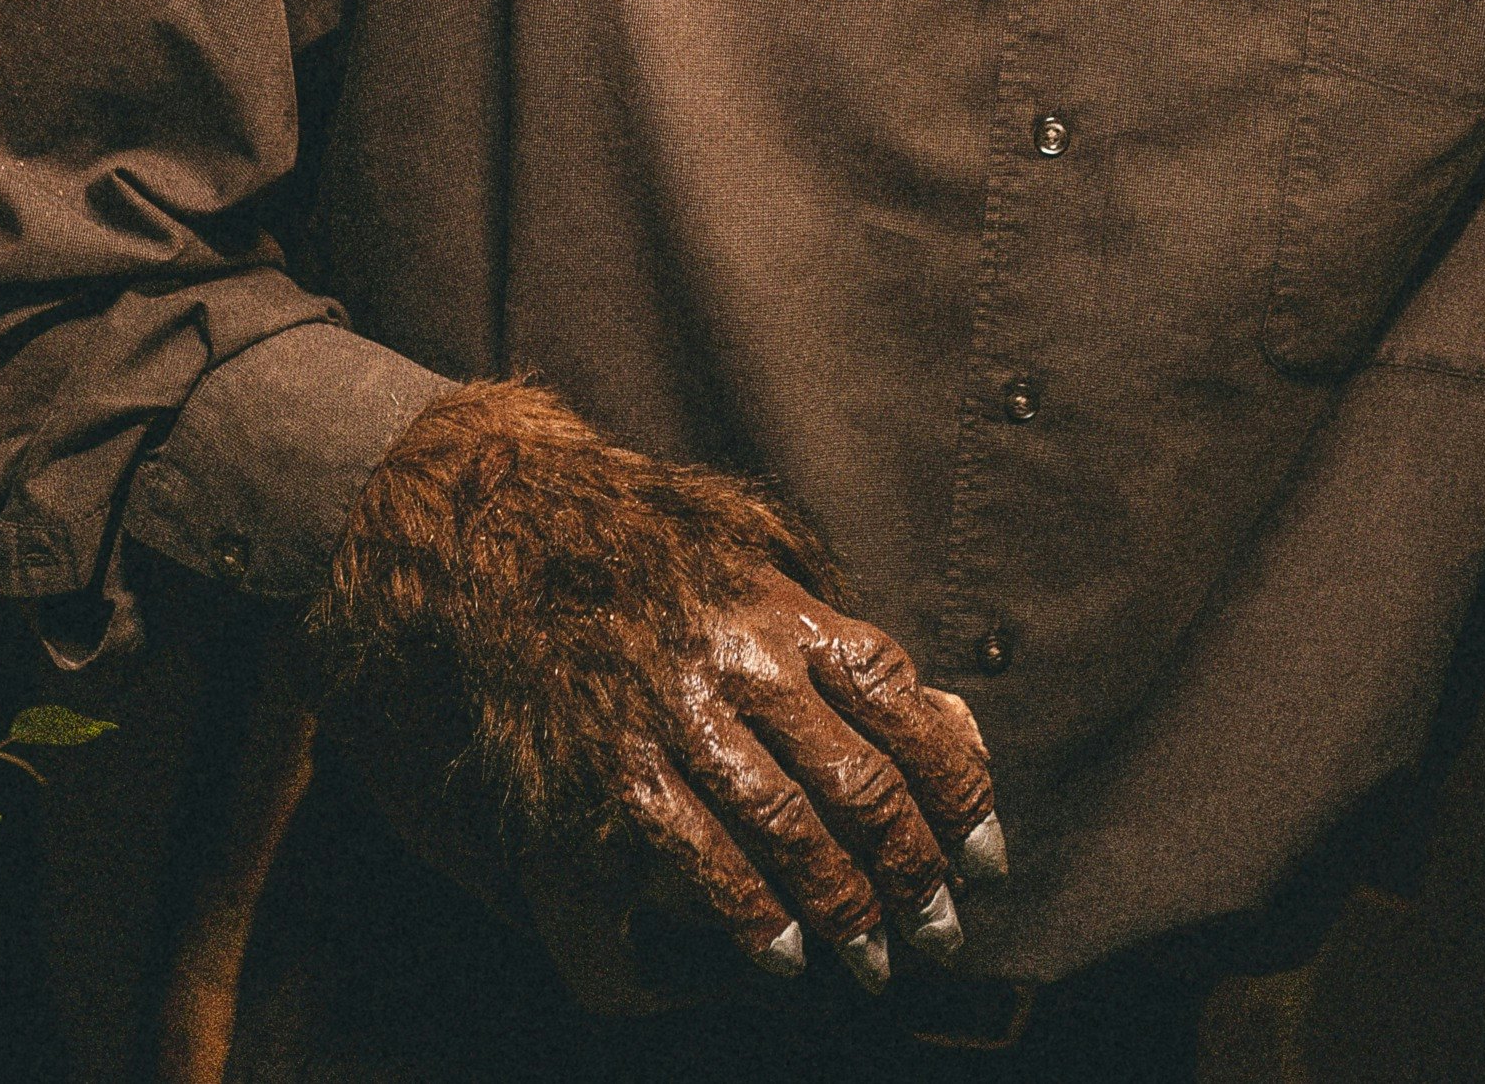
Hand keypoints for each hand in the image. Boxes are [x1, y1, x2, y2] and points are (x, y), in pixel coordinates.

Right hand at [310, 380, 1003, 1007]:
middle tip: (941, 931)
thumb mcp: (757, 536)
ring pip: (788, 830)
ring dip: (843, 908)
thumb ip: (836, 617)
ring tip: (873, 960)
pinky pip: (698, 856)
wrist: (502, 525)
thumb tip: (932, 706)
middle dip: (913, 871)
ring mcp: (678, 717)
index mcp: (792, 607)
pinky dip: (750, 914)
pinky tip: (783, 952)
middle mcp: (745, 662)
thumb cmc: (644, 536)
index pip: (905, 710)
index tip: (982, 855)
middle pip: (859, 783)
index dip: (958, 792)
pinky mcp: (614, 765)